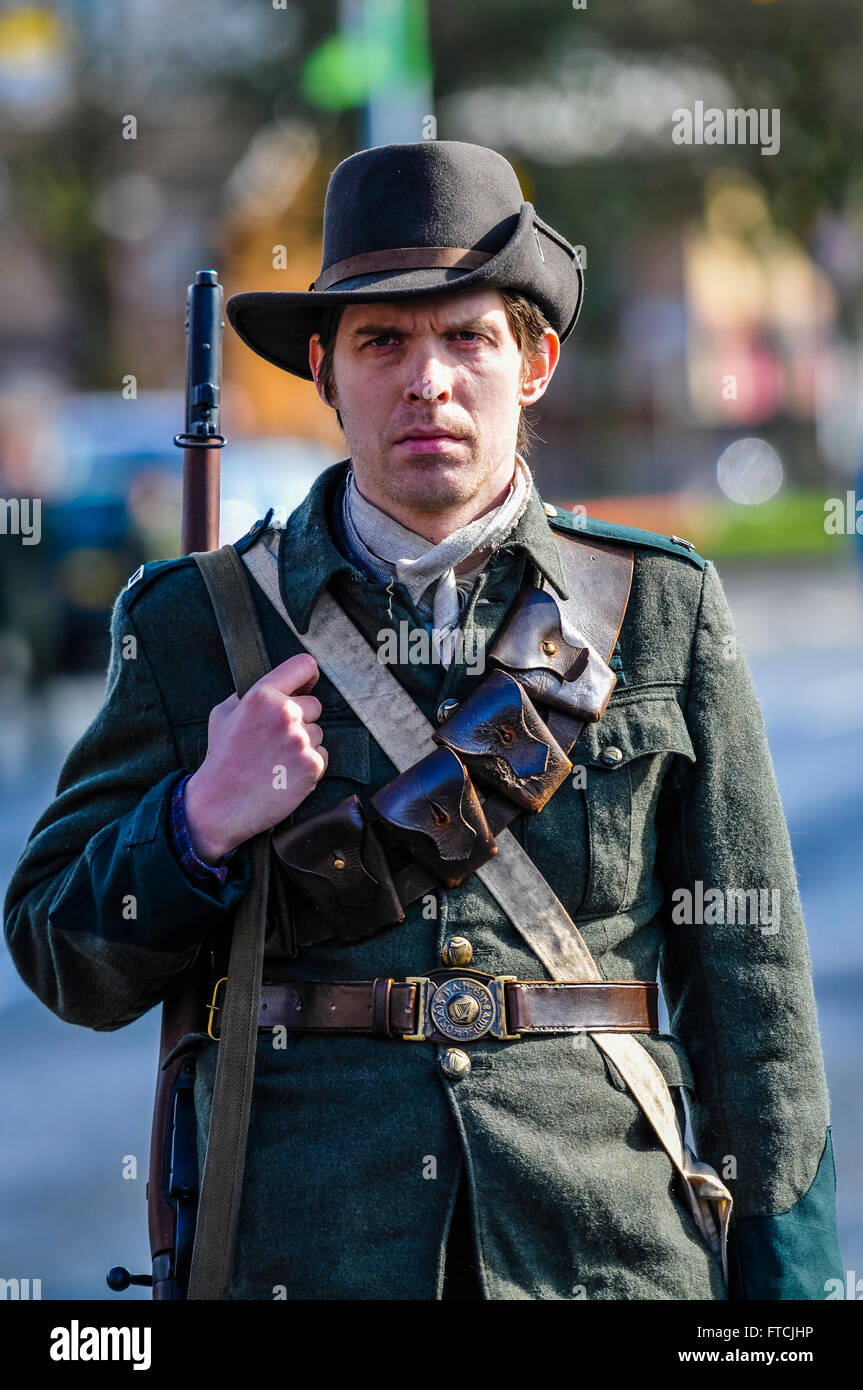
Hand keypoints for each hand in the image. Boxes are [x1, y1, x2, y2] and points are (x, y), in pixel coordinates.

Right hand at [184, 653, 327, 860]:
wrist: (221, 804)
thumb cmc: (222, 759)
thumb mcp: (223, 714)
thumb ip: (249, 695)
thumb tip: (274, 685)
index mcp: (262, 695)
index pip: (304, 665)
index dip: (308, 675)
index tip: (307, 684)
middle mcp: (285, 714)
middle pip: (315, 705)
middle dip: (301, 719)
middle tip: (276, 739)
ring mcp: (301, 740)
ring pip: (318, 732)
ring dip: (304, 744)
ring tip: (276, 759)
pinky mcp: (312, 764)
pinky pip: (322, 755)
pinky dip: (308, 764)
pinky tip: (285, 772)